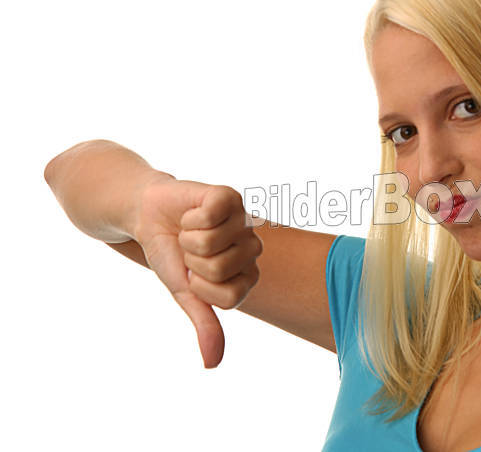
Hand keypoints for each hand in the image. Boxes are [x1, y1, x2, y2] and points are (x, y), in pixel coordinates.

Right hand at [133, 178, 261, 367]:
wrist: (148, 216)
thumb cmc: (171, 255)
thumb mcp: (186, 293)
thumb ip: (205, 324)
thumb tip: (212, 364)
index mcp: (247, 275)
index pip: (229, 298)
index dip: (200, 288)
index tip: (193, 275)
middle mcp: (252, 248)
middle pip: (219, 269)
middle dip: (191, 261)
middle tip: (190, 249)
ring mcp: (243, 220)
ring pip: (212, 242)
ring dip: (188, 237)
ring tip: (189, 230)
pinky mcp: (230, 197)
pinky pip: (210, 214)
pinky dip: (190, 216)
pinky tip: (192, 212)